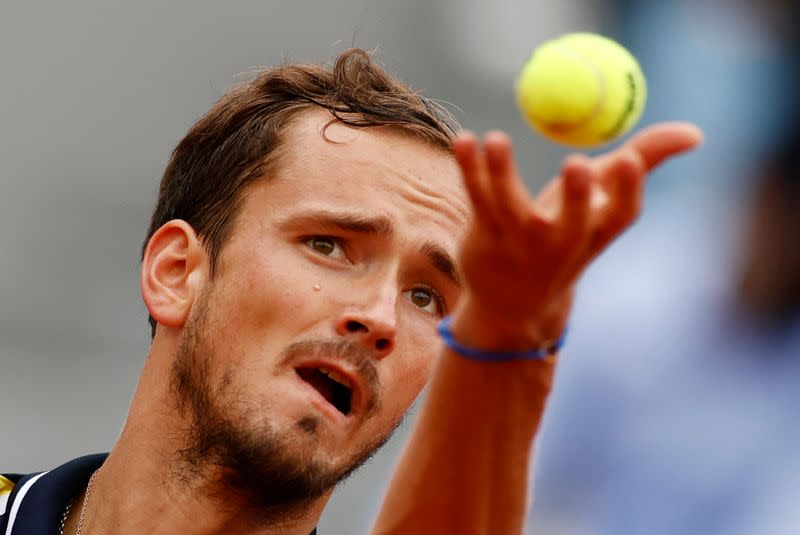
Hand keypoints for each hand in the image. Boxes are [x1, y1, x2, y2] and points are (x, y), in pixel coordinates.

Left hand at [449, 122, 702, 349]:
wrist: (515, 302)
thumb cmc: (567, 238)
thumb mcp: (604, 204)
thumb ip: (644, 161)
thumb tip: (696, 133)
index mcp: (595, 234)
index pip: (620, 217)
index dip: (628, 190)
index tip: (631, 160)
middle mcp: (560, 244)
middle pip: (570, 223)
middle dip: (577, 196)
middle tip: (579, 163)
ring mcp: (519, 244)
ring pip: (510, 206)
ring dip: (502, 172)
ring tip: (496, 140)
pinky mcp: (483, 238)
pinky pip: (475, 198)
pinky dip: (469, 168)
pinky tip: (465, 140)